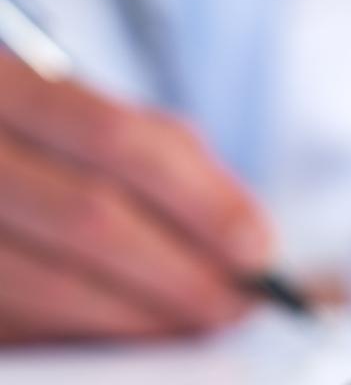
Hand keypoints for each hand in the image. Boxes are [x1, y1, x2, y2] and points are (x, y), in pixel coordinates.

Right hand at [0, 53, 272, 341]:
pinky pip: (27, 320)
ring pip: (52, 283)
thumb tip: (248, 236)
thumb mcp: (102, 119)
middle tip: (238, 299)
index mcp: (6, 89)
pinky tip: (144, 330)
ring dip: (145, 313)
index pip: (118, 140)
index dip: (200, 199)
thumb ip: (176, 160)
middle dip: (181, 269)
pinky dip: (96, 331)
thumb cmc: (49, 137)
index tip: (256, 246)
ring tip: (201, 320)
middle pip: (91, 217)